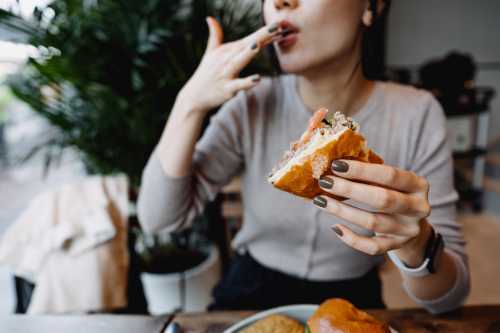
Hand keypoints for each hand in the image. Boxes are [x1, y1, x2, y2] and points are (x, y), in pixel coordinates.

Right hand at [178, 17, 282, 113]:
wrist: (194, 96)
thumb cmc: (206, 74)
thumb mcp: (210, 53)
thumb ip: (214, 35)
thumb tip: (210, 18)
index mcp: (227, 51)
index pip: (249, 39)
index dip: (264, 32)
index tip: (279, 23)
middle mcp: (226, 60)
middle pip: (247, 46)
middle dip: (262, 36)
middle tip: (277, 26)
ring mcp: (226, 74)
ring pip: (239, 62)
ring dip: (248, 53)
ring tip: (257, 45)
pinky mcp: (226, 89)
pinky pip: (238, 85)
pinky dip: (247, 82)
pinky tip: (258, 79)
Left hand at [313, 160, 431, 265]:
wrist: (410, 224)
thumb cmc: (392, 193)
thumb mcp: (389, 181)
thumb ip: (369, 173)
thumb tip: (334, 165)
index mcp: (418, 184)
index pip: (390, 175)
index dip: (362, 170)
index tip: (336, 165)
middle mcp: (419, 207)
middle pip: (382, 199)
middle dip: (349, 190)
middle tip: (325, 182)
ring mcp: (409, 230)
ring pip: (373, 222)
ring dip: (343, 211)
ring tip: (321, 201)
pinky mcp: (397, 245)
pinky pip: (372, 246)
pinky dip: (351, 238)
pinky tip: (335, 227)